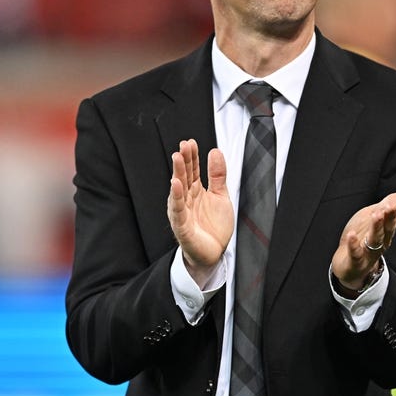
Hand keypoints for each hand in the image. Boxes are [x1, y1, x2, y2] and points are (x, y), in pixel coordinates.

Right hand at [167, 139, 233, 282]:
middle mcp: (187, 199)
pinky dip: (176, 197)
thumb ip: (217, 175)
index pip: (192, 170)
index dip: (192, 157)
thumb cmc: (214, 226)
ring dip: (178, 174)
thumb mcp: (220, 196)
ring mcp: (183, 212)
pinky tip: (175, 185)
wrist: (214, 254)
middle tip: (183, 146)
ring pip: (178, 190)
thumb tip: (215, 151)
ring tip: (177, 158)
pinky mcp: (182, 226)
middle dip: (184, 161)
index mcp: (195, 191)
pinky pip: (178, 210)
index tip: (191, 142)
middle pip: (184, 176)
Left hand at [331, 192, 395, 291]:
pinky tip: (352, 235)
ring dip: (376, 227)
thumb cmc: (362, 239)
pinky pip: (356, 253)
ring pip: (375, 239)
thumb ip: (387, 206)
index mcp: (385, 231)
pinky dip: (354, 245)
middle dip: (390, 217)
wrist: (349, 267)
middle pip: (387, 229)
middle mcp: (380, 242)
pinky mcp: (356, 262)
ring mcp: (369, 252)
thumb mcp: (372, 218)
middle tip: (390, 205)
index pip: (394, 219)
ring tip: (376, 215)